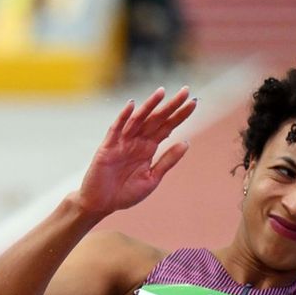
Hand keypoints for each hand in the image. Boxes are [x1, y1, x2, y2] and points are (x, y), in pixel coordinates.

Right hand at [74, 87, 196, 216]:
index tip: (194, 102)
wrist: (101, 204)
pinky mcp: (108, 147)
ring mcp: (122, 142)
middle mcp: (137, 141)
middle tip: (185, 90)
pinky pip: (116, 129)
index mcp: (149, 148)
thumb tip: (186, 142)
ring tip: (162, 92)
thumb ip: (167, 161)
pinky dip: (123, 117)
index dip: (180, 115)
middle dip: (171, 105)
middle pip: (156, 119)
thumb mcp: (151, 179)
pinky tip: (132, 105)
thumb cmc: (125, 193)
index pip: (167, 127)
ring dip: (149, 106)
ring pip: (138, 120)